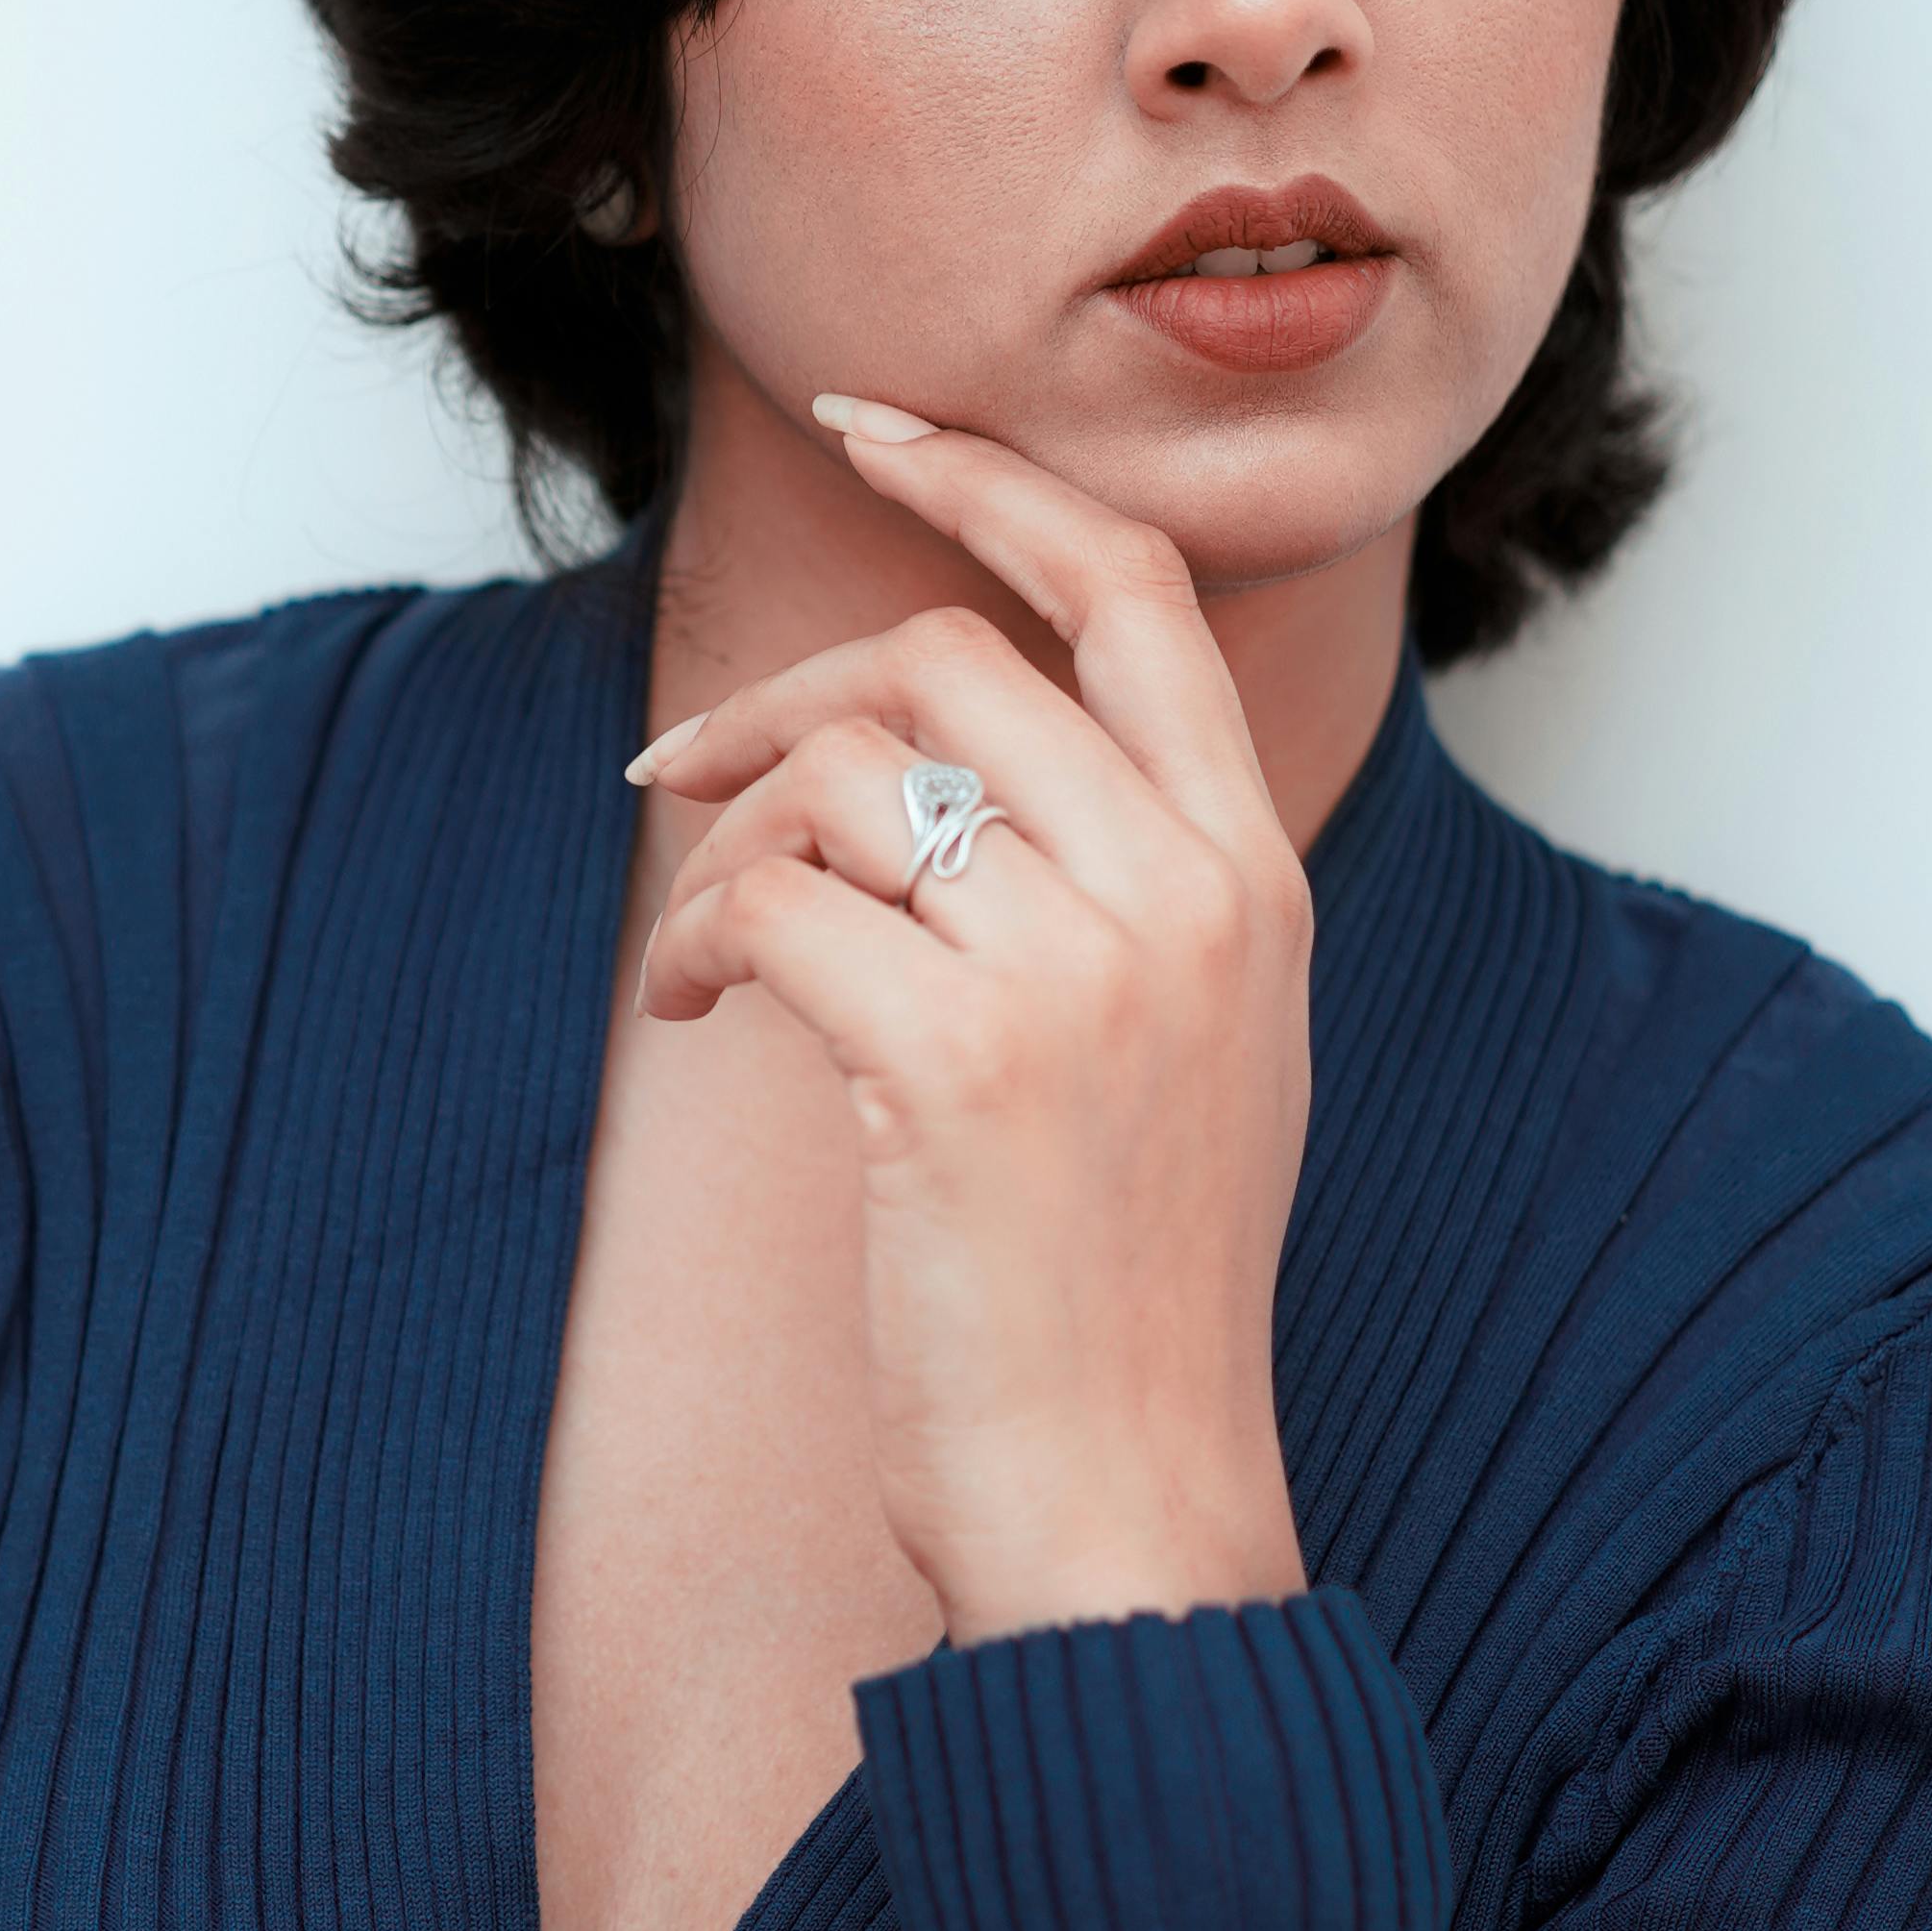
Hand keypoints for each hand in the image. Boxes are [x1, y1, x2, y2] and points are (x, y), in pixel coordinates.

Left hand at [632, 403, 1313, 1646]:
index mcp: (1255, 873)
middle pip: (945, 658)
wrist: (1135, 1509)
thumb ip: (1118, 887)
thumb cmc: (1123, 1297)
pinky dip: (707, 950)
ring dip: (732, 853)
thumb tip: (924, 765)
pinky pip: (775, 906)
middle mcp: (1195, 893)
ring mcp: (1091, 973)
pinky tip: (708, 1027)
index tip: (870, 421)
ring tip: (718, 970)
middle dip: (777, 705)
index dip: (991, 478)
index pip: (1134, 585)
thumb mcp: (1190, 1053)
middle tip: (676, 782)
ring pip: (844, 778)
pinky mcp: (965, 1061)